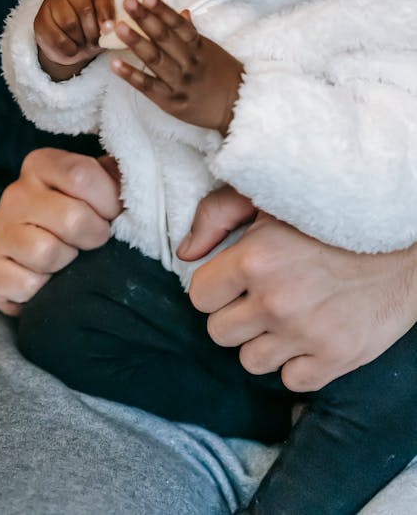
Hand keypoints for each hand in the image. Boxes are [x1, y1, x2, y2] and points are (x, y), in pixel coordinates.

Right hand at [0, 147, 122, 315]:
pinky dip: (42, 289)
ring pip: (46, 252)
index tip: (112, 214)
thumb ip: (117, 179)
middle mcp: (15, 192)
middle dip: (93, 237)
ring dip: (66, 262)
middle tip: (91, 241)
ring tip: (66, 257)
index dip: (108, 202)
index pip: (82, 175)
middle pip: (71, 217)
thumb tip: (143, 181)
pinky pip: (26, 285)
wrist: (19, 252)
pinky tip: (43, 278)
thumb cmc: (69, 216)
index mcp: (42, 165)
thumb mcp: (94, 189)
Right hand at [34, 0, 114, 80]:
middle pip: (84, 10)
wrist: (69, 42)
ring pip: (69, 23)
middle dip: (93, 31)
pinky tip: (73, 49)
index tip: (109, 30)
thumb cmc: (92, 28)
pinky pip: (57, 37)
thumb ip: (111, 22)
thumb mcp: (105, 23)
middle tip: (95, 41)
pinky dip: (69, 48)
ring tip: (84, 44)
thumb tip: (112, 28)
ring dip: (80, 40)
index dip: (106, 14)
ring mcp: (52, 2)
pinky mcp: (40, 20)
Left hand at [107, 0, 242, 133]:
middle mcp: (189, 63)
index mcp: (199, 48)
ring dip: (135, 41)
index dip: (162, 10)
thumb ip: (193, 33)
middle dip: (145, 19)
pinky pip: (148, 87)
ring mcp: (179, 82)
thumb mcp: (212, 51)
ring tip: (118, 27)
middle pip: (165, 38)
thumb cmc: (223, 76)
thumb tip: (182, 12)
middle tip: (127, 2)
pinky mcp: (170, 101)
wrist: (237, 108)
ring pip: (155, 59)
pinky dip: (131, 75)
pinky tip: (114, 64)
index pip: (179, 25)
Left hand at [182, 187, 416, 391]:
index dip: (213, 289)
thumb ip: (216, 215)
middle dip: (234, 316)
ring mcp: (306, 334)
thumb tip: (185, 253)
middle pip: (219, 333)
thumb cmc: (327, 216)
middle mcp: (275, 301)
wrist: (399, 244)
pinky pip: (292, 381)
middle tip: (259, 298)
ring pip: (251, 362)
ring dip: (263, 342)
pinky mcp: (335, 358)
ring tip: (286, 316)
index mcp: (254, 259)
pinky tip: (310, 335)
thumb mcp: (267, 198)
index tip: (232, 282)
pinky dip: (297, 364)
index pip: (199, 297)